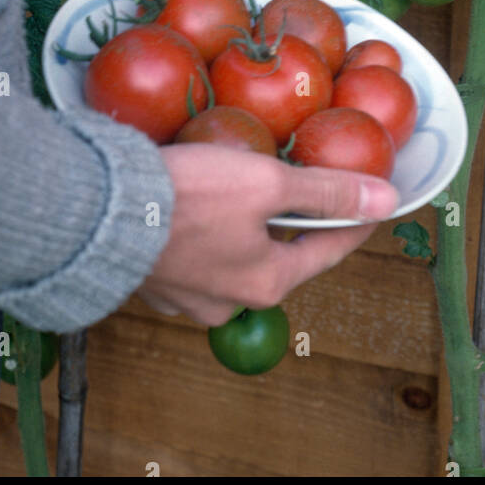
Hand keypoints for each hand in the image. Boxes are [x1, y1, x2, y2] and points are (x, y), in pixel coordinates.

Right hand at [137, 144, 398, 324]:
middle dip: (294, 224)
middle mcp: (230, 301)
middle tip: (308, 190)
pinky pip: (196, 257)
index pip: (328, 249)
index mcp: (267, 283)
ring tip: (248, 192)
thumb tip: (386, 200)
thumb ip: (326, 192)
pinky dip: (207, 233)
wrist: (98, 212)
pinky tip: (199, 206)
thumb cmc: (189, 197)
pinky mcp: (154, 281)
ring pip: (235, 257)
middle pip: (280, 256)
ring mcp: (188, 297)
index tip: (375, 200)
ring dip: (246, 228)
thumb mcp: (266, 183)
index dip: (355, 220)